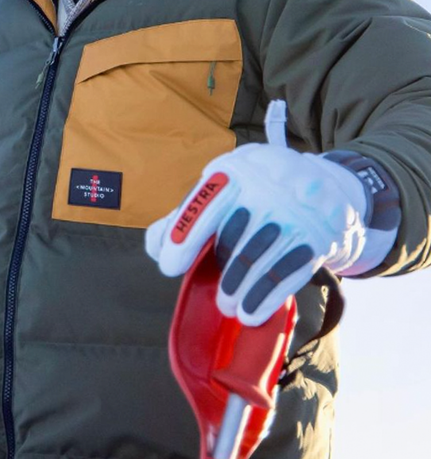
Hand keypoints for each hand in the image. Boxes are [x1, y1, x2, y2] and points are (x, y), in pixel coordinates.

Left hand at [146, 143, 368, 326]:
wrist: (327, 186)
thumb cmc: (258, 192)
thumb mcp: (226, 188)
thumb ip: (189, 213)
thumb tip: (156, 246)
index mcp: (237, 169)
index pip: (204, 204)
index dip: (182, 237)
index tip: (169, 267)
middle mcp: (268, 185)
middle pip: (234, 238)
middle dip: (221, 275)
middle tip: (215, 299)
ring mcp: (297, 210)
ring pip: (259, 260)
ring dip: (240, 291)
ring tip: (229, 307)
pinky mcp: (319, 235)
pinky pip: (288, 273)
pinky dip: (266, 298)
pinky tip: (252, 314)